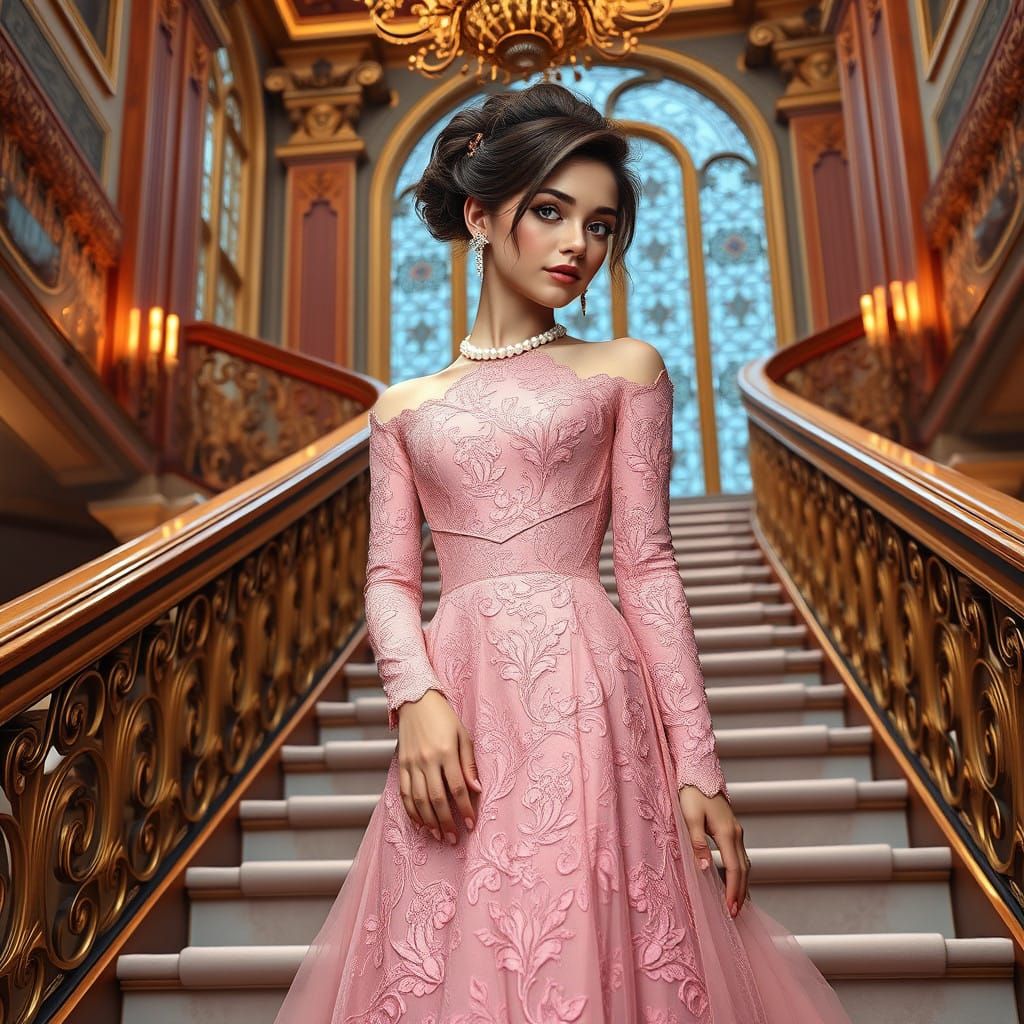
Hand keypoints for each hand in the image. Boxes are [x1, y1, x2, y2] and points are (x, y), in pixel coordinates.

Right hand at [396, 689, 481, 845]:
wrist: (416, 701)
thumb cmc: (444, 718)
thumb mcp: (463, 735)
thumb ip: (469, 763)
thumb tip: (476, 789)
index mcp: (446, 751)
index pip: (457, 788)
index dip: (464, 809)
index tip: (471, 824)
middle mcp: (427, 760)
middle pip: (436, 799)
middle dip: (446, 822)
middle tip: (454, 838)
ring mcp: (412, 763)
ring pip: (419, 800)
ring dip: (429, 821)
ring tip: (438, 835)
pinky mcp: (402, 765)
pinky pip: (405, 793)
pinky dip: (411, 810)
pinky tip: (420, 822)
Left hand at [679, 784, 749, 918]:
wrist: (699, 775)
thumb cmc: (691, 795)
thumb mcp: (690, 818)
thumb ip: (697, 844)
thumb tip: (704, 869)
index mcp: (727, 833)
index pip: (734, 869)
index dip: (732, 890)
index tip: (730, 909)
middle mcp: (736, 834)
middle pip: (743, 869)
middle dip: (740, 893)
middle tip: (735, 914)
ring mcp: (736, 831)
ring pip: (744, 863)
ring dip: (742, 884)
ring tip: (737, 903)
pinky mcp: (732, 829)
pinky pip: (740, 856)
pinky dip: (740, 872)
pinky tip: (734, 880)